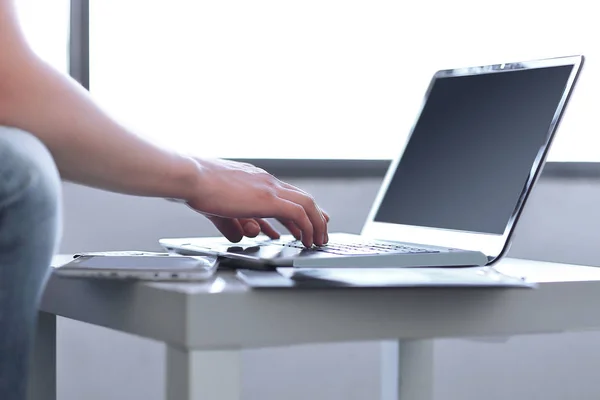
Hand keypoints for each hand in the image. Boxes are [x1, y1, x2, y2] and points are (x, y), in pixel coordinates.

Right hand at [185, 158, 328, 246]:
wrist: (191, 176)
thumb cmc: (198, 187)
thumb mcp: (218, 209)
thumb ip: (231, 223)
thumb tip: (239, 235)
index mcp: (255, 179)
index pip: (285, 193)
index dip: (299, 208)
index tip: (305, 221)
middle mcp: (266, 181)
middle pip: (301, 197)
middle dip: (315, 216)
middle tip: (321, 231)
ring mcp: (269, 188)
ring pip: (306, 204)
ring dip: (316, 223)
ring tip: (318, 240)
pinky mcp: (269, 198)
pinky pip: (298, 213)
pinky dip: (307, 227)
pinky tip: (307, 240)